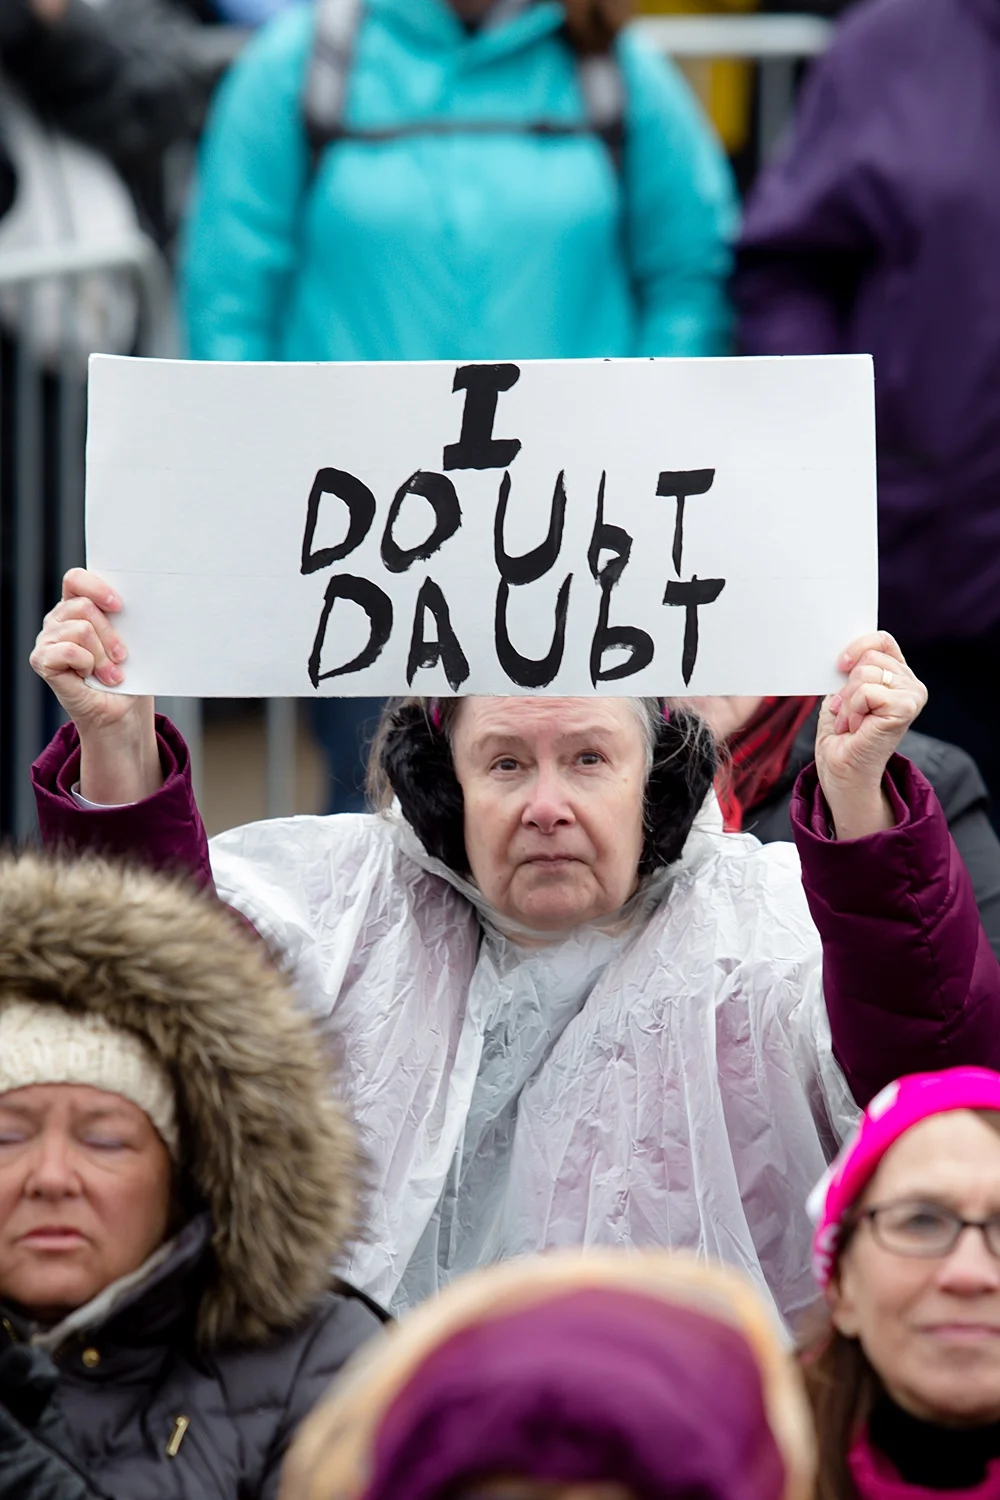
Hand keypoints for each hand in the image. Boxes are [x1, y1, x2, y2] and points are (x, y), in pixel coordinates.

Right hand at [30, 568, 160, 801]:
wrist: (122, 713)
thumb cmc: (128, 675)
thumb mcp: (131, 640)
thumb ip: (125, 617)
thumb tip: (142, 599)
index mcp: (77, 607)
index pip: (76, 579)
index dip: (97, 587)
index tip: (120, 606)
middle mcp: (58, 619)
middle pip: (83, 606)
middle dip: (110, 634)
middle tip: (122, 657)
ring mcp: (47, 639)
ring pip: (80, 629)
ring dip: (102, 656)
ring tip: (111, 673)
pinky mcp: (41, 660)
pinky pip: (68, 651)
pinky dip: (86, 665)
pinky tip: (90, 676)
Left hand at [815, 631, 927, 839]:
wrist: (841, 771)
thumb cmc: (841, 737)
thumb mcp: (842, 695)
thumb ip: (851, 672)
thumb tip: (844, 653)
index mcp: (897, 677)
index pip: (882, 641)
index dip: (857, 646)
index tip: (839, 664)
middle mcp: (911, 684)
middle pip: (869, 656)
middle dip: (846, 685)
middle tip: (846, 712)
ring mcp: (912, 696)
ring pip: (866, 673)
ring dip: (847, 701)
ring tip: (851, 722)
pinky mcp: (905, 708)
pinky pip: (867, 691)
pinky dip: (852, 709)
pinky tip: (856, 727)